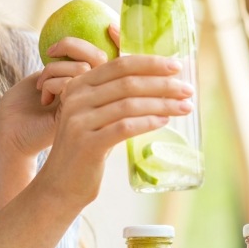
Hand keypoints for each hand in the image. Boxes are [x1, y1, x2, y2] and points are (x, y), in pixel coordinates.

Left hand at [0, 35, 110, 159]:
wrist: (12, 136)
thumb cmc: (24, 105)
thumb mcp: (45, 78)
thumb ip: (66, 64)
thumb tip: (81, 43)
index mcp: (91, 86)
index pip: (115, 58)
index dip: (120, 41)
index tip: (112, 27)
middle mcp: (95, 97)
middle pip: (102, 58)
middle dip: (73, 46)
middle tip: (52, 50)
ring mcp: (89, 108)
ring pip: (84, 68)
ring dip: (55, 68)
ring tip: (41, 85)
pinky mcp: (78, 116)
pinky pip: (72, 83)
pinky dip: (53, 81)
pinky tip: (44, 97)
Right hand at [38, 50, 193, 207]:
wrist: (60, 184)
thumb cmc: (85, 148)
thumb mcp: (93, 116)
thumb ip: (114, 97)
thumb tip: (158, 82)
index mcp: (78, 85)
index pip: (119, 65)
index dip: (150, 63)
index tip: (176, 66)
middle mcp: (76, 98)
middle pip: (127, 82)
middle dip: (162, 84)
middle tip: (187, 89)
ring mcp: (79, 120)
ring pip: (129, 104)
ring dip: (162, 103)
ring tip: (184, 107)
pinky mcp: (87, 143)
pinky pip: (125, 127)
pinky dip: (148, 122)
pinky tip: (164, 121)